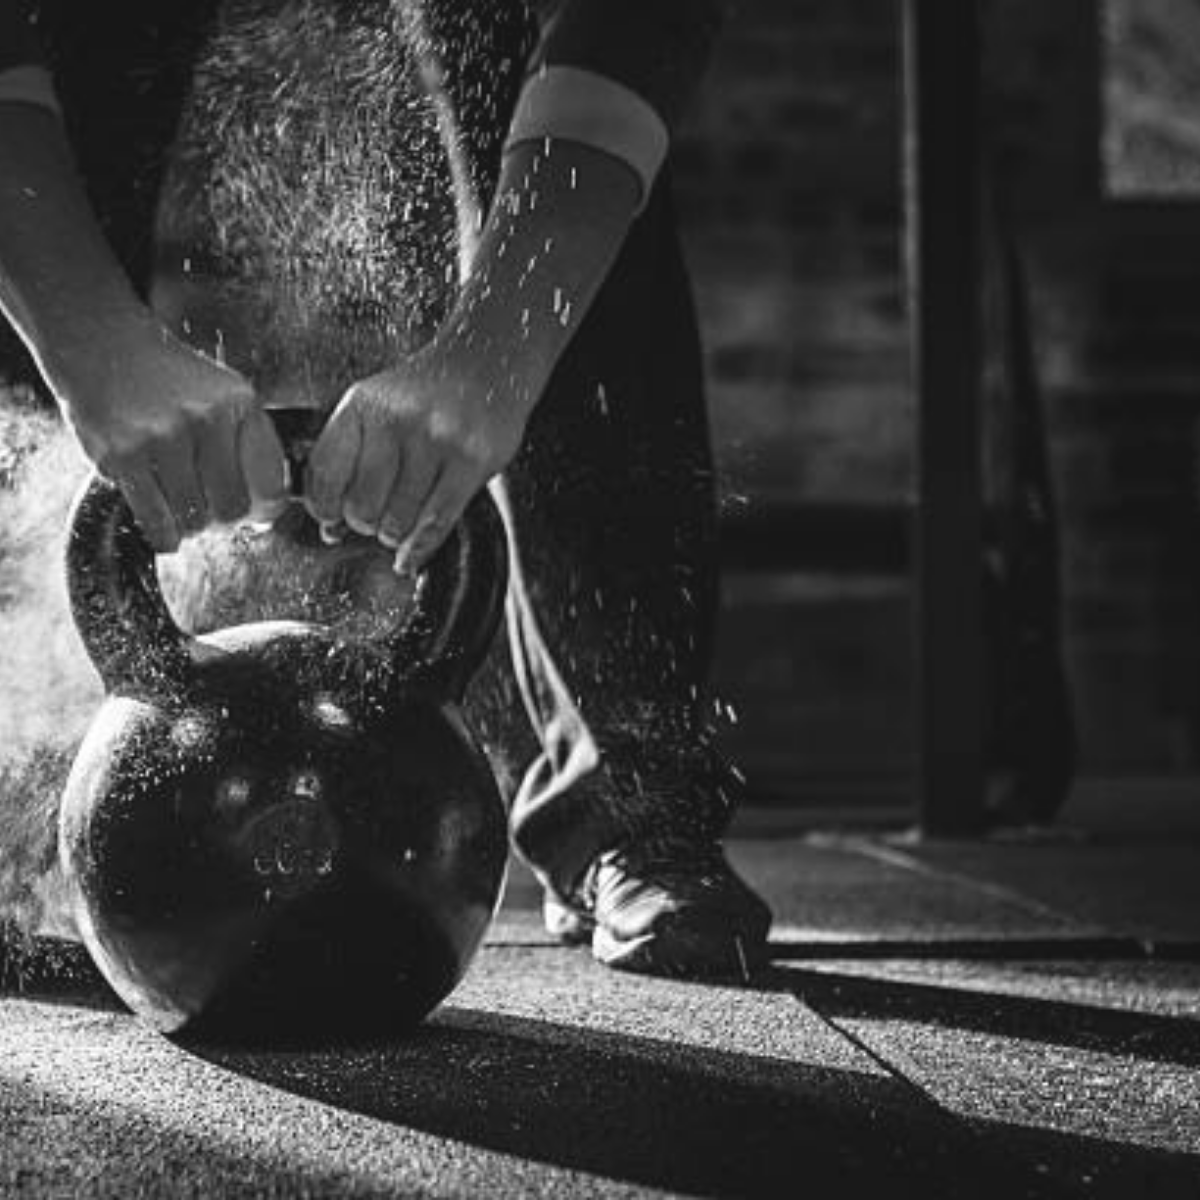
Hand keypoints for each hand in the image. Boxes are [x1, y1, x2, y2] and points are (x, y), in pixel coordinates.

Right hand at [55, 316, 288, 551]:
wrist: (105, 349)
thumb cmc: (175, 384)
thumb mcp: (227, 396)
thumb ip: (253, 444)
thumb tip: (266, 514)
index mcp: (239, 404)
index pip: (269, 486)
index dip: (262, 512)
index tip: (253, 515)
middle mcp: (204, 418)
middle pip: (231, 510)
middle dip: (224, 521)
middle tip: (211, 511)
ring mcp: (161, 436)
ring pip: (194, 520)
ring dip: (190, 524)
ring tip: (182, 505)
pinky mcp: (122, 454)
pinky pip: (155, 521)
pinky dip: (164, 533)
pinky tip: (164, 524)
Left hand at [305, 343, 527, 572]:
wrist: (486, 363)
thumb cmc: (428, 395)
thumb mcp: (378, 411)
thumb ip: (351, 461)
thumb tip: (330, 529)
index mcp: (362, 406)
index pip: (325, 471)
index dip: (324, 507)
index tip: (331, 519)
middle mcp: (397, 419)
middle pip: (363, 504)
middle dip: (368, 523)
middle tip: (379, 519)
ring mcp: (436, 438)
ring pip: (400, 519)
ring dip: (398, 534)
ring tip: (404, 522)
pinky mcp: (472, 458)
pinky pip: (437, 521)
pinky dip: (420, 549)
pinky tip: (411, 557)